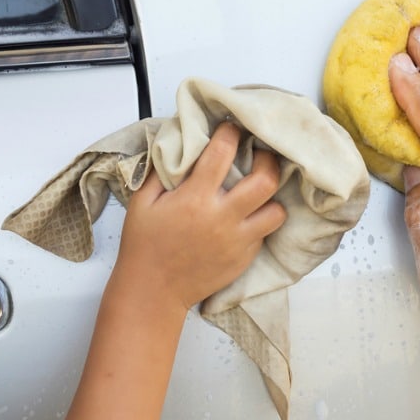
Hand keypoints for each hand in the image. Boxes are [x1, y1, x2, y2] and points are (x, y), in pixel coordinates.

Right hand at [113, 122, 286, 310]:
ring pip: (277, 211)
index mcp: (195, 199)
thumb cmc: (145, 246)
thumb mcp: (142, 203)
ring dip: (272, 196)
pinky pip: (265, 233)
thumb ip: (160, 172)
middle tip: (261, 155)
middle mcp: (222, 218)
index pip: (223, 153)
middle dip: (268, 161)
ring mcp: (238, 240)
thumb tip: (176, 145)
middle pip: (266, 180)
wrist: (154, 291)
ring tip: (261, 189)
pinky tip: (249, 215)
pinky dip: (261, 220)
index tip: (232, 128)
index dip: (231, 133)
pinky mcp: (245, 258)